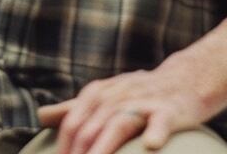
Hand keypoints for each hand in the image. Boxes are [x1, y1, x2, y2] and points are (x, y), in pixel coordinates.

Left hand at [36, 67, 208, 153]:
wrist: (185, 79)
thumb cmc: (138, 93)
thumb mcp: (104, 95)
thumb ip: (74, 108)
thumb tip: (41, 116)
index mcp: (97, 94)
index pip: (72, 125)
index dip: (64, 150)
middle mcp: (117, 96)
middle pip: (90, 128)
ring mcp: (143, 102)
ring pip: (118, 125)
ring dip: (103, 149)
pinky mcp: (169, 111)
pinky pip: (161, 122)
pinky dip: (155, 133)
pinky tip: (150, 146)